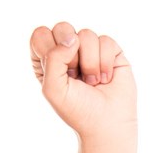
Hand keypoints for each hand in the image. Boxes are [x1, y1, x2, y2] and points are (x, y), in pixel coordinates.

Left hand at [30, 22, 136, 140]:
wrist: (107, 125)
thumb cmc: (77, 110)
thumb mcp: (52, 88)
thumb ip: (53, 58)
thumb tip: (73, 38)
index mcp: (47, 58)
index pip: (40, 34)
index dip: (49, 50)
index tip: (58, 72)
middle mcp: (68, 50)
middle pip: (63, 27)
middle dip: (71, 56)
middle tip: (75, 76)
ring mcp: (90, 49)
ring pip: (86, 34)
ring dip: (90, 64)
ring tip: (92, 81)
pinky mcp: (110, 51)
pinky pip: (105, 41)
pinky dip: (105, 63)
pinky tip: (106, 79)